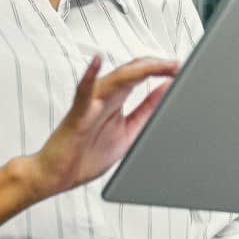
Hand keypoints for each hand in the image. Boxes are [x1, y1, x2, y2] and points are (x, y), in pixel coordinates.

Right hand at [28, 55, 177, 199]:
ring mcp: (90, 103)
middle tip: (177, 64)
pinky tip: (97, 62)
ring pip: (116, 78)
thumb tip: (166, 90)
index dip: (162, 69)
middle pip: (132, 72)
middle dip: (156, 65)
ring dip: (139, 69)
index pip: (141, 75)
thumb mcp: (128, 132)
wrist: (56, 176)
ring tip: (159, 64)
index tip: (182, 67)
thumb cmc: (86, 156)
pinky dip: (90, 76)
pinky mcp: (77, 114)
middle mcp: (103, 96)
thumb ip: (146, 111)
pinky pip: (83, 92)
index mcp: (115, 100)